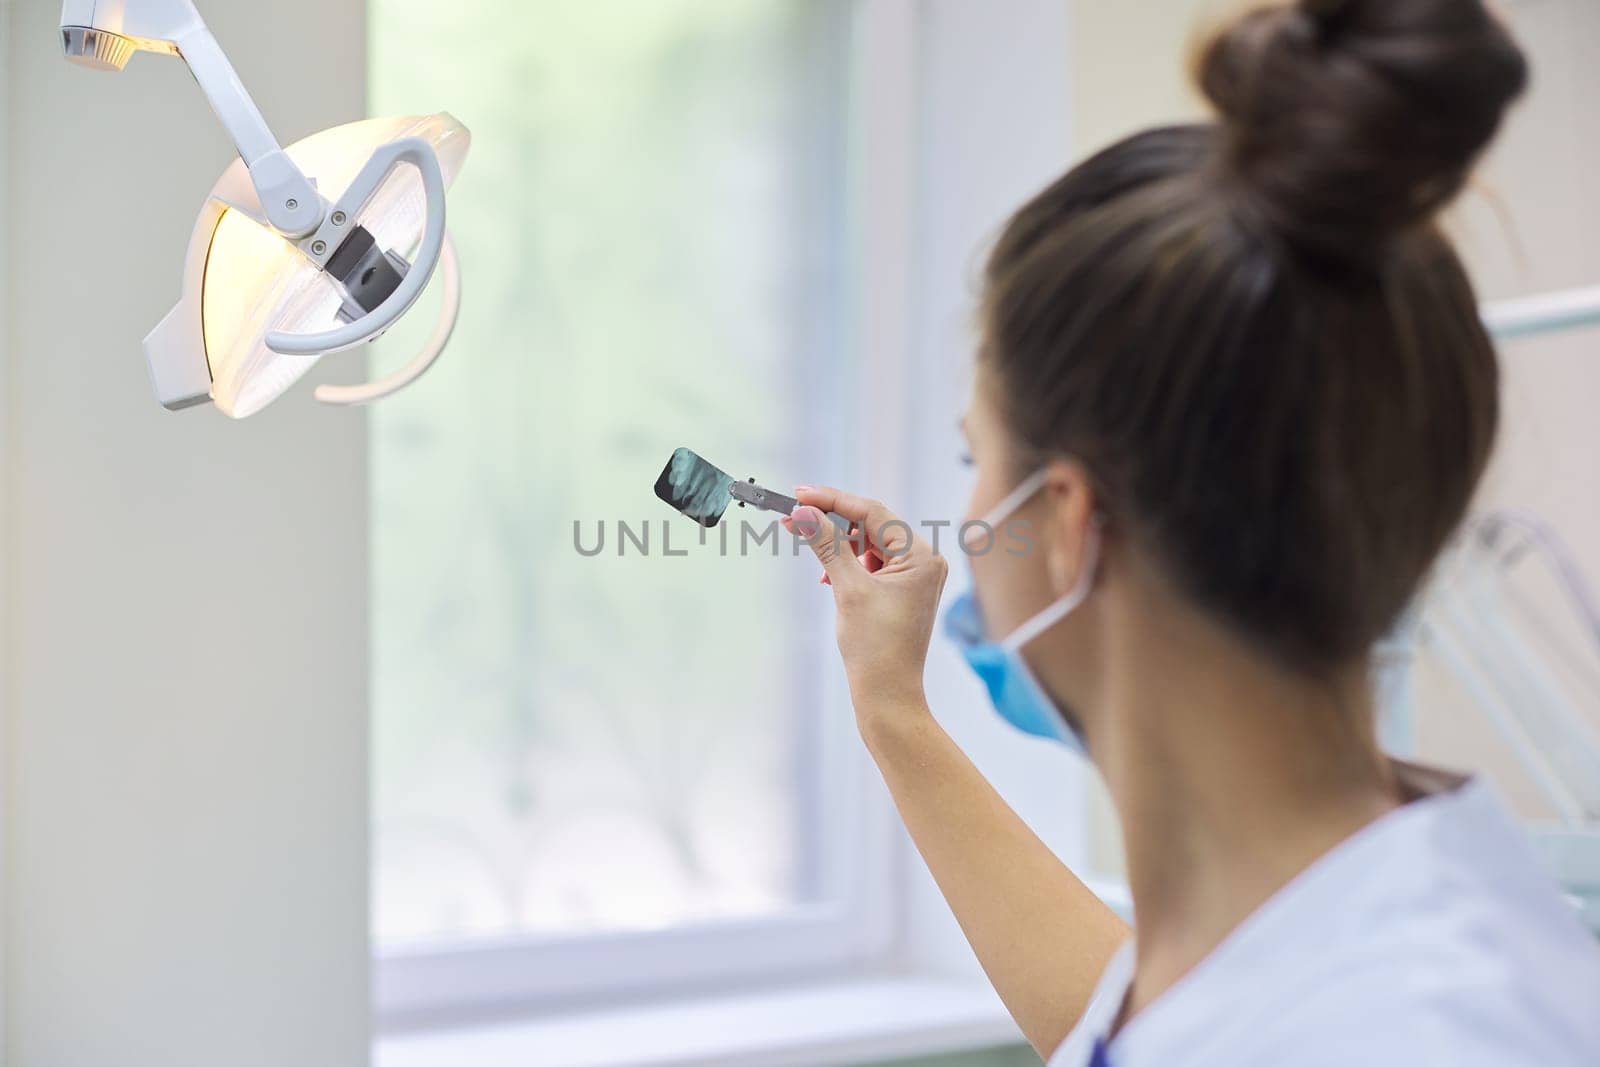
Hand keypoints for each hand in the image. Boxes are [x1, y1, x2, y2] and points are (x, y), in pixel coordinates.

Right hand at [783, 487, 948, 728]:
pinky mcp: (901, 591)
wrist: (887, 696)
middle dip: (832, 523)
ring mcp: (914, 577)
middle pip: (872, 525)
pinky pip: (870, 564)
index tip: (799, 495)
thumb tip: (804, 513)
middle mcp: (923, 561)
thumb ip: (827, 545)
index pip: (873, 512)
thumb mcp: (847, 589)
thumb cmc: (875, 648)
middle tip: (794, 518)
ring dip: (838, 546)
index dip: (833, 500)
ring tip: (814, 559)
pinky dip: (847, 565)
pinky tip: (828, 578)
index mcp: (921, 556)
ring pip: (868, 544)